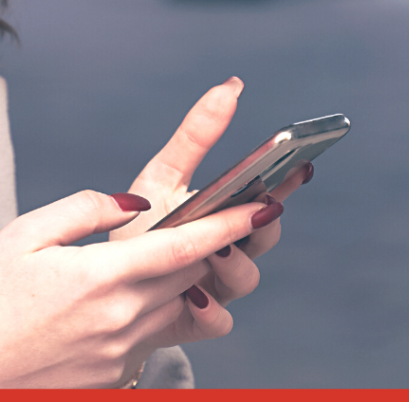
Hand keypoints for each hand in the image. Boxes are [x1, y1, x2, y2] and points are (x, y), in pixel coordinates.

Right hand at [0, 185, 281, 388]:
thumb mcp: (25, 234)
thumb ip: (85, 209)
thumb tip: (135, 204)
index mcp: (101, 278)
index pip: (185, 247)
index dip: (229, 225)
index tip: (264, 206)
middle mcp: (122, 321)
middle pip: (190, 276)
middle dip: (207, 246)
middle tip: (211, 217)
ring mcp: (121, 354)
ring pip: (175, 306)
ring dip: (179, 278)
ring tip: (154, 254)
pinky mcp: (114, 376)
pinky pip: (152, 334)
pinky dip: (151, 308)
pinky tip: (117, 297)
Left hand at [111, 77, 312, 307]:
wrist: (108, 285)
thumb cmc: (140, 224)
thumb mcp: (163, 175)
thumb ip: (197, 134)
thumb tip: (232, 86)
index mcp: (225, 216)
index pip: (267, 197)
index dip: (288, 181)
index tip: (300, 163)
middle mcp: (228, 251)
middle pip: (264, 238)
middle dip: (263, 224)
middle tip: (259, 207)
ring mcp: (217, 287)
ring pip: (245, 280)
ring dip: (236, 265)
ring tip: (217, 249)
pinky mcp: (196, 320)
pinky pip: (216, 322)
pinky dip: (211, 311)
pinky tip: (195, 295)